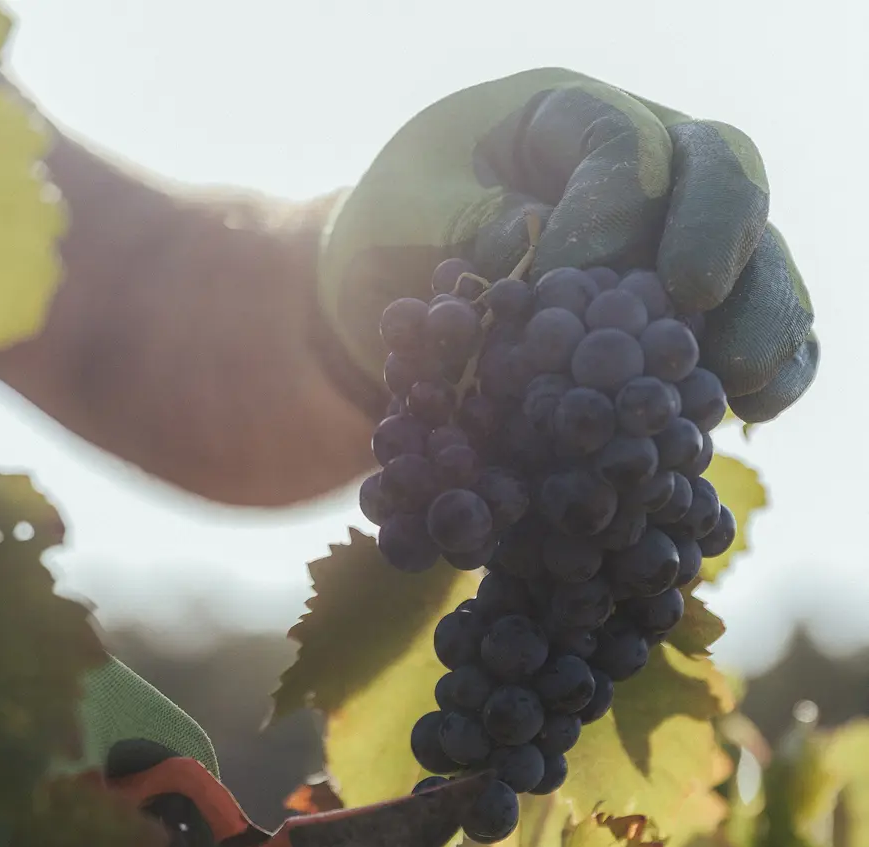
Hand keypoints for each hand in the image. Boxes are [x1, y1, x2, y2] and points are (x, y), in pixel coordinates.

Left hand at [318, 68, 817, 422]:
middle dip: (716, 242)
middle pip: (720, 177)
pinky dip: (769, 364)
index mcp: (571, 119)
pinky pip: (751, 326)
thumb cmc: (394, 237)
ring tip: (740, 381)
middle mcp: (647, 163)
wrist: (395, 296)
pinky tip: (756, 408)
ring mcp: (678, 237)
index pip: (621, 144)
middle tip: (692, 307)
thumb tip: (531, 237)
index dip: (610, 206)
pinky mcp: (687, 314)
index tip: (570, 272)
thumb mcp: (399, 213)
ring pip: (756, 254)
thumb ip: (458, 220)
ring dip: (758, 317)